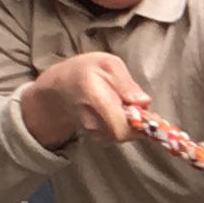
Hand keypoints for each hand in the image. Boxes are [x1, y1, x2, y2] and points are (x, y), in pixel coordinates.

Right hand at [18, 50, 148, 152]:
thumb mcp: (107, 64)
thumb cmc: (85, 71)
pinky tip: (119, 112)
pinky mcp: (97, 138)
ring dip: (132, 123)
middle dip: (138, 122)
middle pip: (124, 134)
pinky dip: (125, 126)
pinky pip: (118, 136)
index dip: (139, 122)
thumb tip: (144, 102)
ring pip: (123, 136)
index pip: (121, 126)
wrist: (59, 89)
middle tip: (138, 104)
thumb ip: (126, 83)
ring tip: (125, 104)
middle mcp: (92, 121)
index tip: (144, 108)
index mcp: (94, 96)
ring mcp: (93, 133)